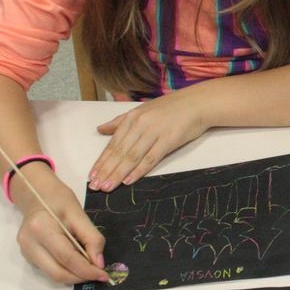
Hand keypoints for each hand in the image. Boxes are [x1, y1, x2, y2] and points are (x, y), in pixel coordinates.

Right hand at [12, 166, 106, 283]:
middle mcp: (29, 243)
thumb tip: (99, 263)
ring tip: (89, 269)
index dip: (87, 270)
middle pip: (57, 272)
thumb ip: (92, 238)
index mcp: (41, 228)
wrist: (36, 194)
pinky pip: (49, 269)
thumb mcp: (79, 213)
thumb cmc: (58, 199)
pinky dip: (65, 270)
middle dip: (81, 277)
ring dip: (74, 276)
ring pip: (52, 275)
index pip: (67, 258)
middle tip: (98, 274)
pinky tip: (76, 262)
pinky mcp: (27, 255)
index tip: (103, 274)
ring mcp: (25, 251)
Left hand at [89, 90, 207, 191]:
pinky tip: (129, 180)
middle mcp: (140, 125)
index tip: (92, 175)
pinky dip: (139, 170)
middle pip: (120, 152)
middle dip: (106, 171)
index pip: (113, 144)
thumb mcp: (142, 111)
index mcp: (132, 118)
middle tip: (95, 186)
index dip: (101, 161)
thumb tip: (101, 129)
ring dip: (118, 173)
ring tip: (107, 187)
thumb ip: (120, 122)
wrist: (197, 103)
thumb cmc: (171, 108)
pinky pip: (151, 158)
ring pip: (132, 157)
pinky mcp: (169, 140)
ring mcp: (154, 132)